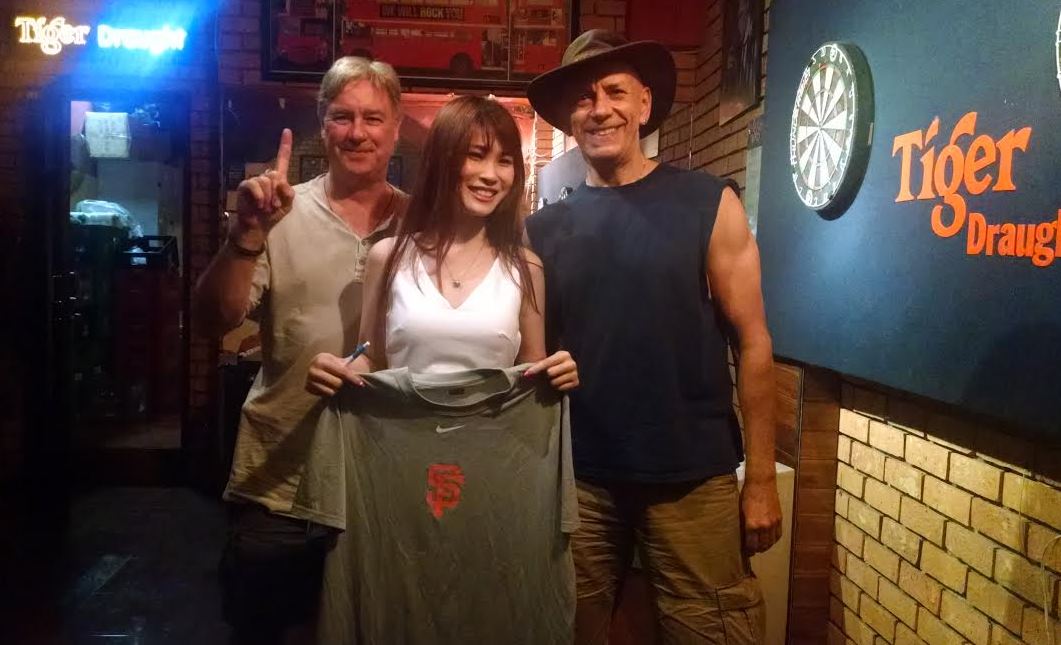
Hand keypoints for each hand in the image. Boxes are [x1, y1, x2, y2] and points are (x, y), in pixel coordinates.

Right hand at [230, 129, 295, 249]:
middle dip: (277, 193)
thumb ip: (289, 193)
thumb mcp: (287, 205)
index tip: (287, 131)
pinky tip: (259, 205)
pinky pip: (254, 185)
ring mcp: (254, 181)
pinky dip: (259, 196)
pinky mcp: (245, 187)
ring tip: (266, 208)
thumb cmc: (272, 216)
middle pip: (275, 174)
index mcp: (277, 179)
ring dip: (269, 197)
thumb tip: (281, 182)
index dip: (284, 146)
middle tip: (274, 206)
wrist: (257, 227)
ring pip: (266, 180)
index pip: (282, 160)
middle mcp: (265, 177)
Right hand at [306, 352, 364, 395]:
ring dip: (336, 389)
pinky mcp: (307, 387)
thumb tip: (361, 367)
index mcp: (322, 359)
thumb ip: (349, 365)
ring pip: (332, 390)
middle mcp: (313, 368)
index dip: (352, 378)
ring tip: (334, 383)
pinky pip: (326, 395)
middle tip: (341, 381)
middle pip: (338, 383)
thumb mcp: (339, 362)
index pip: (342, 372)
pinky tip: (327, 387)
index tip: (360, 384)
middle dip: (342, 383)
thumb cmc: (331, 365)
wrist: (315, 368)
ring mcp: (309, 378)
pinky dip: (329, 392)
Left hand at [524, 351, 578, 391]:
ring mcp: (575, 373)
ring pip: (555, 382)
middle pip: (550, 372)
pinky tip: (559, 384)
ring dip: (551, 382)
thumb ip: (538, 366)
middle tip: (547, 376)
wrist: (566, 373)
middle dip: (546, 376)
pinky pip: (561, 388)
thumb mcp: (548, 362)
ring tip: (553, 380)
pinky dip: (558, 387)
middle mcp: (572, 363)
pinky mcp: (576, 382)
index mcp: (564, 354)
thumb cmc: (554, 366)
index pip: (547, 362)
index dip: (536, 368)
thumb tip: (526, 374)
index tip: (526, 374)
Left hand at [740, 478, 781, 553]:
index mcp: (752, 525)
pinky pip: (778, 535)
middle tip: (752, 551)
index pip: (751, 545)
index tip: (746, 552)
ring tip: (760, 547)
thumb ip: (743, 525)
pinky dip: (773, 539)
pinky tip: (769, 540)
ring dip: (765, 546)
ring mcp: (773, 523)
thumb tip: (742, 536)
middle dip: (757, 550)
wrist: (761, 482)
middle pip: (762, 546)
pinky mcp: (779, 518)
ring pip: (771, 542)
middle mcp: (764, 526)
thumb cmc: (748, 494)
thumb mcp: (741, 511)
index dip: (749, 551)